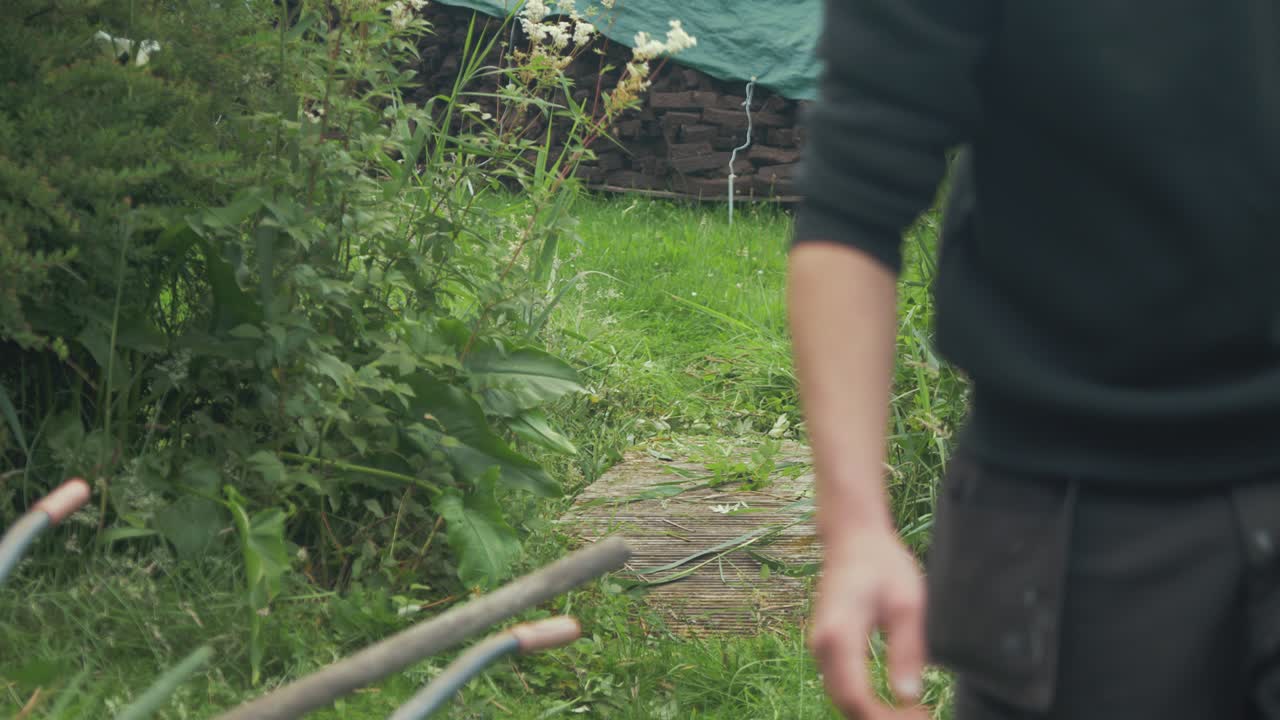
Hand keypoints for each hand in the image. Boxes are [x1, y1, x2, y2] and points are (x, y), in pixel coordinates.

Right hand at [810, 528, 928, 718]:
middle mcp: (821, 645)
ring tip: (911, 713)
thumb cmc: (882, 563)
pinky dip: (863, 699)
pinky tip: (891, 701)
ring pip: (841, 696)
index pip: (855, 697)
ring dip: (872, 712)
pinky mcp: (825, 644)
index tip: (919, 716)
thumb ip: (907, 649)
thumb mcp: (907, 603)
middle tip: (920, 717)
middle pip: (845, 703)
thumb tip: (908, 696)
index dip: (885, 718)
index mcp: (839, 635)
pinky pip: (840, 683)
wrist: (853, 537)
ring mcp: (819, 645)